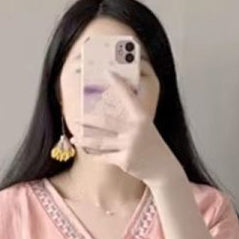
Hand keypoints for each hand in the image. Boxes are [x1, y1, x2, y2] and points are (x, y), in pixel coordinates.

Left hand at [73, 68, 181, 187]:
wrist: (162, 167)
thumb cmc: (151, 143)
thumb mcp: (145, 125)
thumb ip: (131, 116)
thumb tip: (110, 107)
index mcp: (141, 116)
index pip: (127, 96)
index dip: (117, 83)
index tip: (107, 72)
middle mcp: (135, 129)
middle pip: (105, 122)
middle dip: (88, 121)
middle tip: (76, 117)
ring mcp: (129, 146)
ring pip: (101, 142)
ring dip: (85, 140)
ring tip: (75, 137)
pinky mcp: (125, 161)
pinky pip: (105, 156)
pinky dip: (94, 154)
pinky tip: (85, 151)